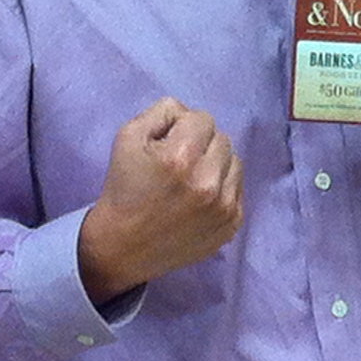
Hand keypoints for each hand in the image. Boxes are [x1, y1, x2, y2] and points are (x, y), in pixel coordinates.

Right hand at [77, 98, 243, 301]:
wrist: (122, 248)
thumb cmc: (123, 188)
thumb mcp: (127, 137)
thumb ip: (161, 112)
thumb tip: (188, 113)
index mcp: (180, 158)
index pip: (202, 119)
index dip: (183, 127)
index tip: (167, 145)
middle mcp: (207, 182)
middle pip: (222, 138)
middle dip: (201, 144)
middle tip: (178, 163)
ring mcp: (223, 207)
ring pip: (235, 162)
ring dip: (215, 165)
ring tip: (191, 180)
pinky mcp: (231, 225)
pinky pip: (238, 189)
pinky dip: (222, 188)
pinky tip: (199, 200)